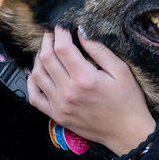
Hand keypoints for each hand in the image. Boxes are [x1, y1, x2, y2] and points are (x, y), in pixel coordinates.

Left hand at [27, 26, 155, 155]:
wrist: (126, 132)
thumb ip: (99, 50)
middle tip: (52, 34)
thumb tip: (81, 33)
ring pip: (37, 74)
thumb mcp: (121, 70)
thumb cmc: (127, 102)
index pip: (62, 48)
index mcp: (85, 79)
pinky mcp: (57, 115)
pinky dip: (31, 82)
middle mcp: (68, 92)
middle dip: (48, 41)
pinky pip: (34, 97)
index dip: (60, 33)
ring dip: (39, 58)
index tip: (62, 27)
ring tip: (47, 50)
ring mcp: (60, 105)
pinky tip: (36, 73)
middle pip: (47, 58)